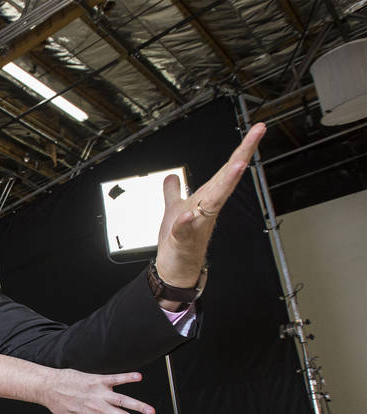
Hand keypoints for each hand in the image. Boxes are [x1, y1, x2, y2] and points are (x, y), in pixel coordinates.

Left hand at [41, 370, 158, 413]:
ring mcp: (99, 394)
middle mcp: (100, 408)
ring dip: (138, 406)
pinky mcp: (97, 380)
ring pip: (123, 401)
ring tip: (151, 412)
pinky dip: (126, 377)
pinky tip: (139, 377)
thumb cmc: (59, 405)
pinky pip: (115, 378)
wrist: (49, 387)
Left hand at [155, 123, 266, 288]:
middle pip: (226, 178)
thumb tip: (172, 176)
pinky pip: (185, 229)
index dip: (242, 148)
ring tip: (238, 165)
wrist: (176, 268)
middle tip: (258, 134)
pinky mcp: (183, 240)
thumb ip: (174, 192)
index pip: (226, 169)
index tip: (257, 129)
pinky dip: (185, 222)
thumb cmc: (178, 240)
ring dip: (226, 184)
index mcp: (206, 197)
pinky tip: (187, 215)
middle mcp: (206, 208)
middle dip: (242, 155)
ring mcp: (198, 224)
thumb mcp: (174, 208)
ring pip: (214, 201)